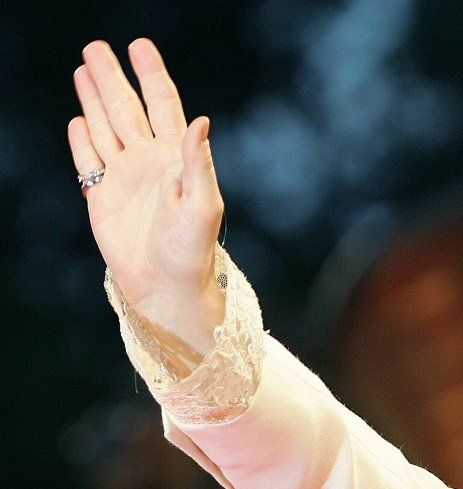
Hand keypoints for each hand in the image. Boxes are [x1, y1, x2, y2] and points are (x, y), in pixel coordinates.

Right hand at [68, 38, 224, 352]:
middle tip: (97, 47)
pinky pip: (89, 161)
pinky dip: (82, 139)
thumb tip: (200, 121)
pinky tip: (78, 121)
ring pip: (105, 127)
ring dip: (95, 99)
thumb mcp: (203, 205)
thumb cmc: (192, 251)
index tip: (140, 46)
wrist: (167, 288)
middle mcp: (150, 163)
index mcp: (177, 159)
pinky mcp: (102, 199)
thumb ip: (198, 162)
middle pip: (127, 109)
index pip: (164, 106)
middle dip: (113, 78)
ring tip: (84, 69)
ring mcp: (125, 179)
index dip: (152, 76)